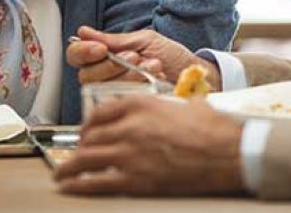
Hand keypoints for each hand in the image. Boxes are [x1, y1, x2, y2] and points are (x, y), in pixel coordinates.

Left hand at [54, 94, 244, 195]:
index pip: (102, 111)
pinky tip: (69, 187)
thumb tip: (155, 117)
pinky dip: (78, 185)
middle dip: (80, 146)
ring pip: (86, 158)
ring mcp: (129, 154)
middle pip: (91, 135)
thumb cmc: (213, 128)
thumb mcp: (182, 105)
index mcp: (141, 103)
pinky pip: (96, 182)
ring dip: (69, 167)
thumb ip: (160, 109)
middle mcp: (129, 126)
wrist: (228, 152)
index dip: (89, 123)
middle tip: (75, 153)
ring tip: (61, 173)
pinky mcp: (134, 180)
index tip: (86, 130)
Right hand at [66, 26, 220, 89]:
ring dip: (130, 74)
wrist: (195, 75)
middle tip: (135, 57)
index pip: (76, 55)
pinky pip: (121, 102)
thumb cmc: (171, 57)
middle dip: (113, 65)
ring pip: (104, 89)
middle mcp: (104, 77)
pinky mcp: (127, 111)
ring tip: (152, 65)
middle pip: (87, 75)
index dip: (84, 52)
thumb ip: (114, 40)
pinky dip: (140, 87)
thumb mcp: (144, 41)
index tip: (101, 49)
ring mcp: (115, 95)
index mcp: (104, 56)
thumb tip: (83, 32)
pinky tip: (154, 79)